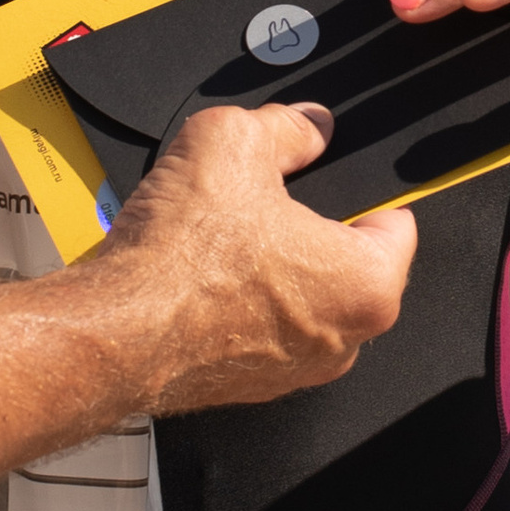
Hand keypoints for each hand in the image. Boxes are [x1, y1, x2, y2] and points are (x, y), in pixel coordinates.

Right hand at [92, 102, 414, 414]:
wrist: (113, 332)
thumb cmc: (176, 263)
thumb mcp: (233, 140)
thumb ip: (287, 126)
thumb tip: (306, 125)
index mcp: (367, 284)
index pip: (397, 220)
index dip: (358, 185)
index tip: (332, 177)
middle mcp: (344, 339)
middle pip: (347, 261)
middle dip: (309, 228)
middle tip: (262, 201)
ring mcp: (297, 370)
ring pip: (302, 297)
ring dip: (273, 268)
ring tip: (221, 239)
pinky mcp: (250, 385)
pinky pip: (262, 328)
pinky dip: (240, 304)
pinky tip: (201, 277)